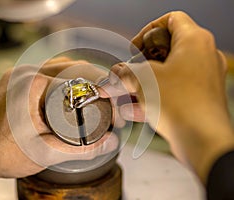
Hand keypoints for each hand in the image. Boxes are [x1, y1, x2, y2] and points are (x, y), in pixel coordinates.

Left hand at [0, 57, 118, 190]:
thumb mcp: (46, 153)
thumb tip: (111, 142)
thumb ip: (82, 147)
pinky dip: (65, 78)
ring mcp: (20, 74)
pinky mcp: (16, 79)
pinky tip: (73, 91)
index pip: (80, 78)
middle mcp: (26, 72)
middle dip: (96, 81)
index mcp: (33, 84)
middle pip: (73, 66)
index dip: (102, 91)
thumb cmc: (2, 153)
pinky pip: (47, 71)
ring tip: (96, 96)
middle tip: (109, 101)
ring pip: (61, 66)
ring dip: (81, 77)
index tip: (112, 107)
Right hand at [102, 11, 233, 182]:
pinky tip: (132, 110)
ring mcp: (203, 79)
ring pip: (167, 74)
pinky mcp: (199, 98)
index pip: (170, 19)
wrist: (202, 140)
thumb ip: (124, 72)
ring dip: (143, 82)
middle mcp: (202, 57)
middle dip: (140, 62)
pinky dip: (153, 97)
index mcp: (194, 41)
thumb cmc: (179, 104)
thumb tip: (116, 73)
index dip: (147, 31)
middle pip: (166, 50)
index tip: (134, 48)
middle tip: (126, 73)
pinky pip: (172, 92)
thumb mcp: (142, 80)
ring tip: (125, 94)